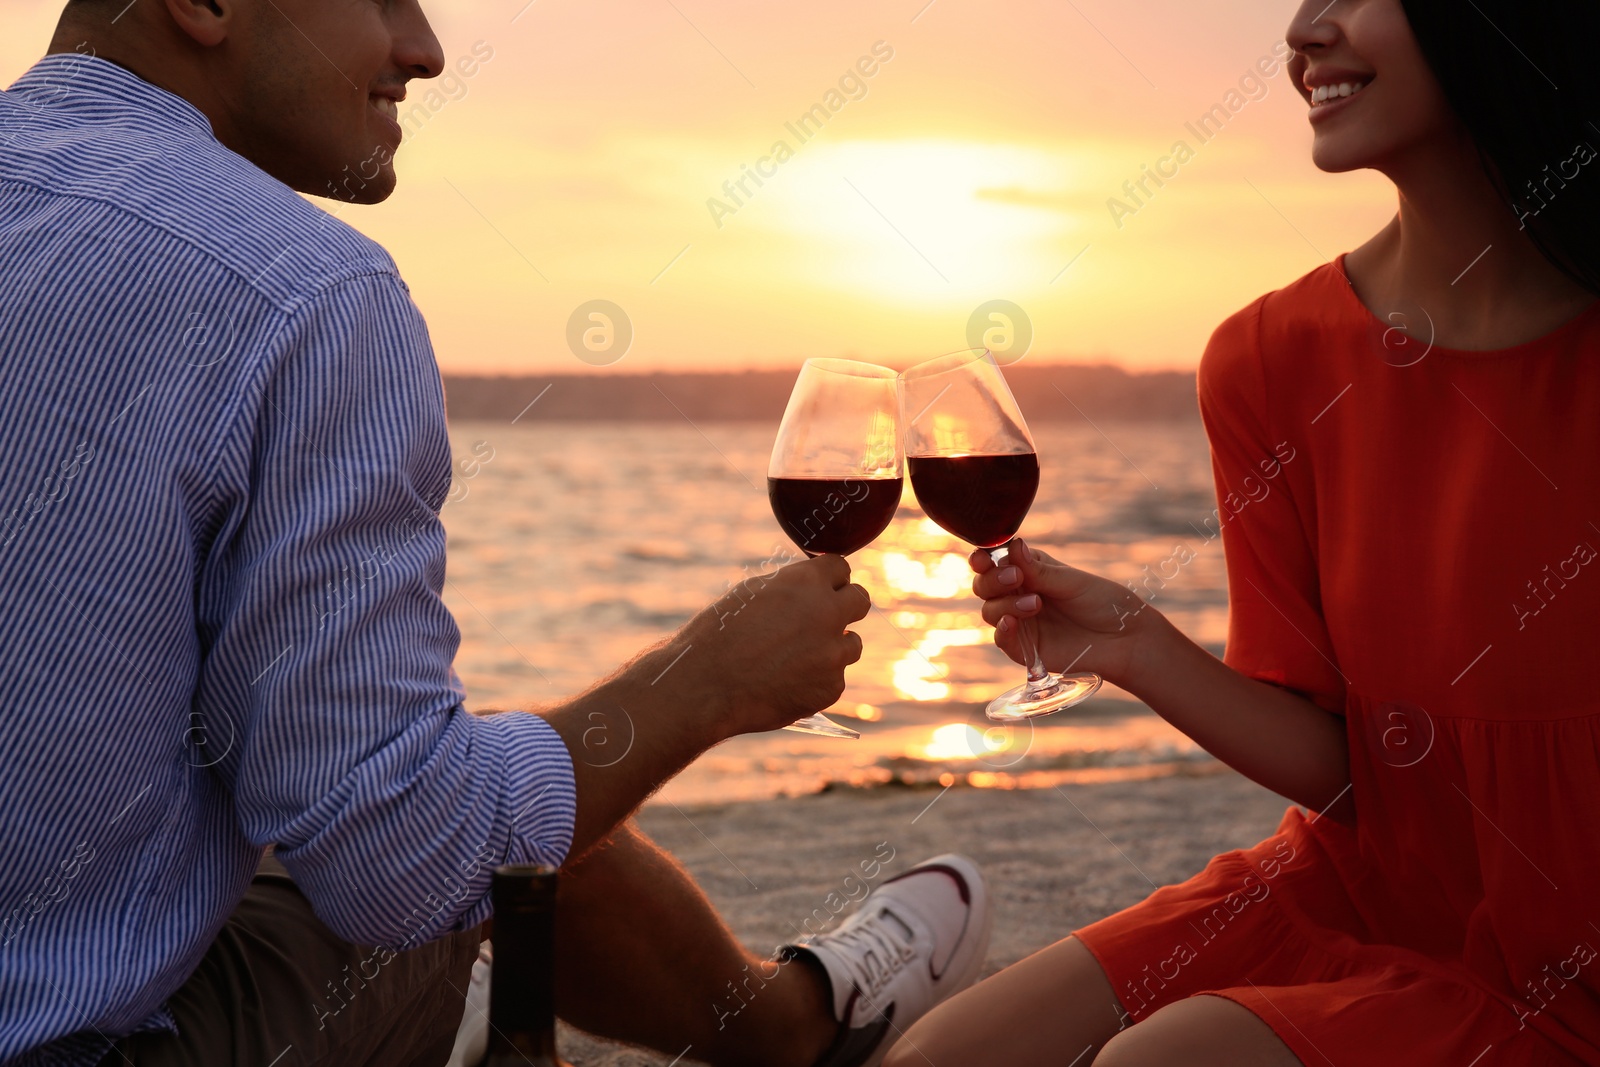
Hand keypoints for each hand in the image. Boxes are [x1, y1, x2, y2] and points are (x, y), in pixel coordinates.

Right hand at [678, 554, 869, 736]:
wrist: (705, 686)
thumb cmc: (719, 635)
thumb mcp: (753, 593)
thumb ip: (791, 588)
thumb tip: (814, 587)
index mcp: (807, 582)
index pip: (841, 568)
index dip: (829, 579)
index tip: (824, 588)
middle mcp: (828, 614)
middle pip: (860, 600)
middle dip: (846, 605)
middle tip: (825, 618)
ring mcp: (833, 654)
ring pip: (853, 644)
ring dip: (833, 647)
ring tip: (795, 657)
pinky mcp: (830, 688)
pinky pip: (834, 678)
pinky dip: (817, 680)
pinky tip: (786, 683)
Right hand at [970, 537, 1156, 685]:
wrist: (1125, 640)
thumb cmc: (1104, 603)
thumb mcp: (1072, 581)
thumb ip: (1039, 570)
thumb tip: (1013, 544)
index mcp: (1028, 570)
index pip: (994, 561)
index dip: (983, 559)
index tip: (985, 558)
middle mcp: (1018, 594)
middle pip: (984, 586)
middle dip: (993, 580)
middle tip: (1017, 578)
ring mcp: (1020, 622)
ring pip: (990, 611)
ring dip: (1005, 604)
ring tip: (1036, 603)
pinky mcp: (1025, 648)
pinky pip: (1001, 639)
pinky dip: (1002, 629)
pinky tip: (1011, 622)